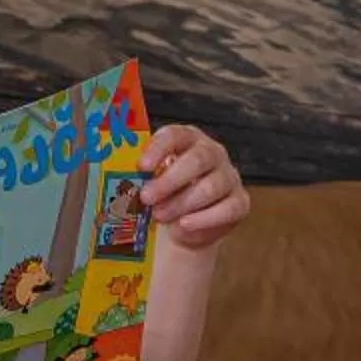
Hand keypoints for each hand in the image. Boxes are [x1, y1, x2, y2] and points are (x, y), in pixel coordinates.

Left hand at [139, 126, 249, 250]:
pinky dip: (205, 219)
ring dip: (182, 203)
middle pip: (197, 160)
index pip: (175, 135)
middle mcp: (213, 153)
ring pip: (211, 186)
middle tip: (146, 198)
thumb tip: (120, 181)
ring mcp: (229, 177)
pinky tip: (184, 224)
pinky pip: (228, 209)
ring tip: (159, 216)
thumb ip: (141, 176)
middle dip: (169, 181)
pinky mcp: (240, 202)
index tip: (141, 167)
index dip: (158, 149)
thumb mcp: (152, 181)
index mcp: (188, 140)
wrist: (185, 224)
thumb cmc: (165, 195)